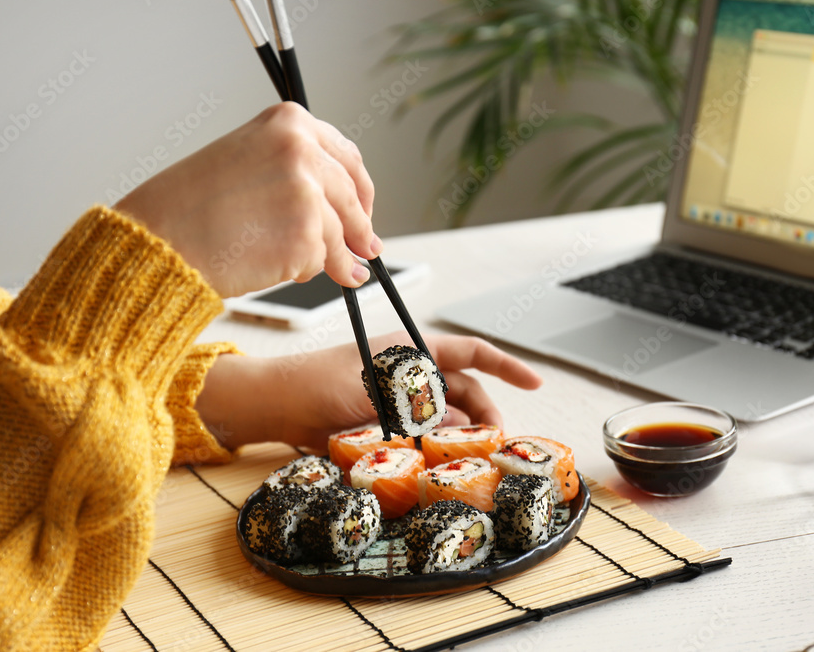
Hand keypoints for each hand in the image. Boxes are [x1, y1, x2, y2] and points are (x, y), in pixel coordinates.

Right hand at [115, 102, 381, 296]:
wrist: (158, 240)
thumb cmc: (187, 206)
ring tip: (345, 274)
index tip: (364, 207)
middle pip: (352, 196)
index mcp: (289, 122)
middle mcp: (303, 150)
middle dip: (361, 227)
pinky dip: (310, 271)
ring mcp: (307, 194)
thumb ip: (291, 169)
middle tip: (368, 247)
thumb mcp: (243, 159)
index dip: (360, 189)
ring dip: (341, 259)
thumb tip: (333, 203)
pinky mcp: (306, 237)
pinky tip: (286, 271)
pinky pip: (322, 261)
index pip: (347, 157)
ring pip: (340, 233)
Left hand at [194, 332, 542, 451]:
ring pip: (446, 419)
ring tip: (467, 459)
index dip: (506, 365)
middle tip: (495, 445)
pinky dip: (434, 448)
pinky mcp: (389, 423)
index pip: (471, 352)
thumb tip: (463, 424)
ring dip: (458, 437)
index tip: (535, 380)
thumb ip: (420, 406)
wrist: (277, 405)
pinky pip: (424, 435)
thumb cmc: (319, 384)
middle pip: (465, 393)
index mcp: (413, 350)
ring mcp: (401, 398)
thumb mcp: (376, 392)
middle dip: (484, 417)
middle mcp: (413, 373)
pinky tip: (436, 463)